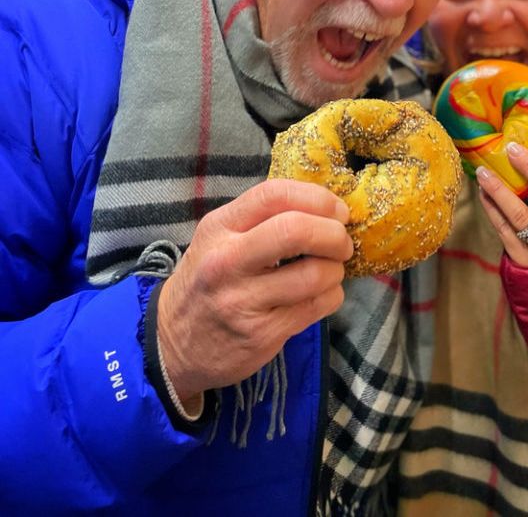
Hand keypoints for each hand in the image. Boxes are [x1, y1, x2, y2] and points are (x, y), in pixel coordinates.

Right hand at [157, 179, 351, 406]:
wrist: (173, 344)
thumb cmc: (207, 280)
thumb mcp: (219, 238)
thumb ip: (263, 218)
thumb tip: (325, 206)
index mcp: (220, 228)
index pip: (274, 195)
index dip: (317, 197)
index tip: (337, 210)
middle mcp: (227, 261)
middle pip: (296, 231)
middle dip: (334, 234)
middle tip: (342, 241)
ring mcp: (244, 301)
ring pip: (315, 274)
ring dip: (336, 270)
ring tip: (331, 270)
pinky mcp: (262, 335)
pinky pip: (317, 306)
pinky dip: (332, 295)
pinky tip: (322, 294)